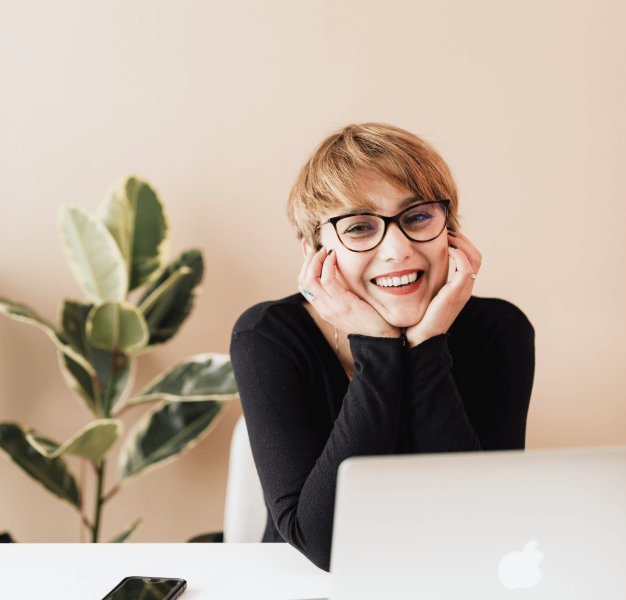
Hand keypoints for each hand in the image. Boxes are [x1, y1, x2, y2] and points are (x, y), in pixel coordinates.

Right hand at [298, 247, 400, 337]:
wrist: (381, 336)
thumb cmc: (369, 318)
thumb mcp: (349, 305)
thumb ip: (341, 293)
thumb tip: (338, 273)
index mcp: (323, 309)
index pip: (304, 286)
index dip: (305, 268)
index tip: (314, 255)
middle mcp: (323, 309)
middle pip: (303, 281)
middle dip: (307, 262)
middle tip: (319, 250)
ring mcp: (331, 307)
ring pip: (310, 279)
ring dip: (316, 260)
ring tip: (325, 251)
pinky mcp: (343, 303)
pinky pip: (327, 280)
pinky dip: (328, 264)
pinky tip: (334, 257)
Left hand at [405, 230, 481, 347]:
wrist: (419, 338)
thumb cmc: (418, 317)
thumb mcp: (424, 293)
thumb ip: (426, 280)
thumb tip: (413, 263)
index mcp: (459, 287)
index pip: (471, 258)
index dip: (461, 243)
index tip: (445, 234)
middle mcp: (465, 288)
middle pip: (477, 255)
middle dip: (463, 239)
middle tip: (446, 231)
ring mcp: (463, 291)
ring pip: (475, 258)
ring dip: (462, 243)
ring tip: (447, 236)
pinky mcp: (456, 294)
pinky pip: (466, 268)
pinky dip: (459, 255)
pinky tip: (446, 249)